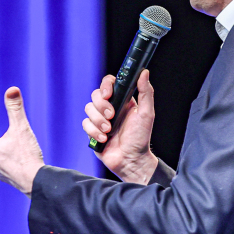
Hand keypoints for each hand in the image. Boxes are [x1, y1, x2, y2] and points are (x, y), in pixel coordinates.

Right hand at [84, 69, 158, 183]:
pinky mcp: (92, 131)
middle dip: (102, 106)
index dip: (105, 86)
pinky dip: (94, 132)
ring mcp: (100, 119)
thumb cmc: (141, 138)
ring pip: (88, 109)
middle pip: (95, 95)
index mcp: (123, 100)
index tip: (107, 94)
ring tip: (109, 131)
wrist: (131, 160)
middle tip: (112, 116)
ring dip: (98, 121)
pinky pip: (85, 124)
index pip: (109, 83)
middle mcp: (110, 108)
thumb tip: (144, 72)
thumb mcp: (147, 113)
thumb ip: (146, 92)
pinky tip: (104, 139)